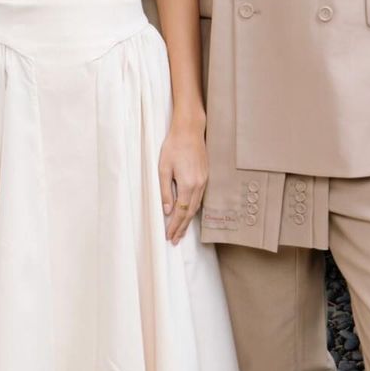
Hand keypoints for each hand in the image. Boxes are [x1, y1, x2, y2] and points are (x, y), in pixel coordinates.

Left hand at [158, 122, 208, 243]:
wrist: (189, 130)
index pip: (181, 212)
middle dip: (182, 228)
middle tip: (175, 240)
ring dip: (188, 220)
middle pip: (190, 213)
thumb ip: (165, 191)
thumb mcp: (164, 169)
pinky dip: (193, 209)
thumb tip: (167, 210)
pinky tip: (188, 212)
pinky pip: (200, 198)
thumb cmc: (174, 146)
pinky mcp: (205, 176)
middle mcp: (198, 185)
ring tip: (181, 231)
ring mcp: (204, 181)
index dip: (175, 226)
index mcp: (188, 185)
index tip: (169, 236)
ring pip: (196, 206)